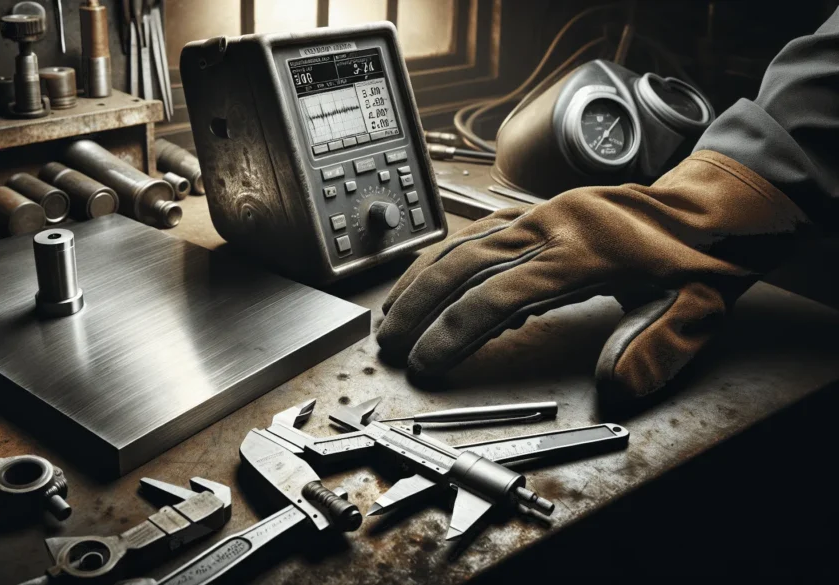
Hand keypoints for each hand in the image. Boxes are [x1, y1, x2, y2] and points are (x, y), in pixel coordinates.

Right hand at [378, 152, 808, 399]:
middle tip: (390, 344)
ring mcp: (539, 214)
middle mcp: (550, 226)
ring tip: (390, 316)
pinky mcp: (536, 212)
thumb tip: (611, 388)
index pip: (501, 295)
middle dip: (420, 307)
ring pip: (462, 243)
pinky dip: (443, 259)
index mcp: (584, 252)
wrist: (709, 203)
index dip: (456, 330)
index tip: (426, 361)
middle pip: (465, 265)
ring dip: (421, 280)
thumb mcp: (698, 308)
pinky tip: (426, 281)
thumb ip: (655, 348)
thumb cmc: (702, 256)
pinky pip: (476, 232)